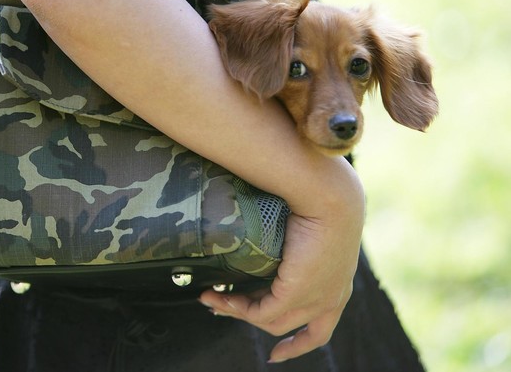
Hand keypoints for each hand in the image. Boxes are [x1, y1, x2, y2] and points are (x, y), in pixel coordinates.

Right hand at [199, 210, 362, 362]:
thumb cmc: (321, 202)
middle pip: (286, 324)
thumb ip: (292, 248)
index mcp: (339, 285)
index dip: (297, 344)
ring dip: (236, 311)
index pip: (319, 328)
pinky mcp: (297, 294)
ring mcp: (316, 300)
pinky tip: (220, 296)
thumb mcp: (310, 233)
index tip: (276, 353)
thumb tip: (268, 245)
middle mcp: (331, 299)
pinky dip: (237, 306)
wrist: (329, 197)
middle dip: (249, 319)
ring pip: (270, 320)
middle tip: (220, 307)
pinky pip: (261, 311)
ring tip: (210, 298)